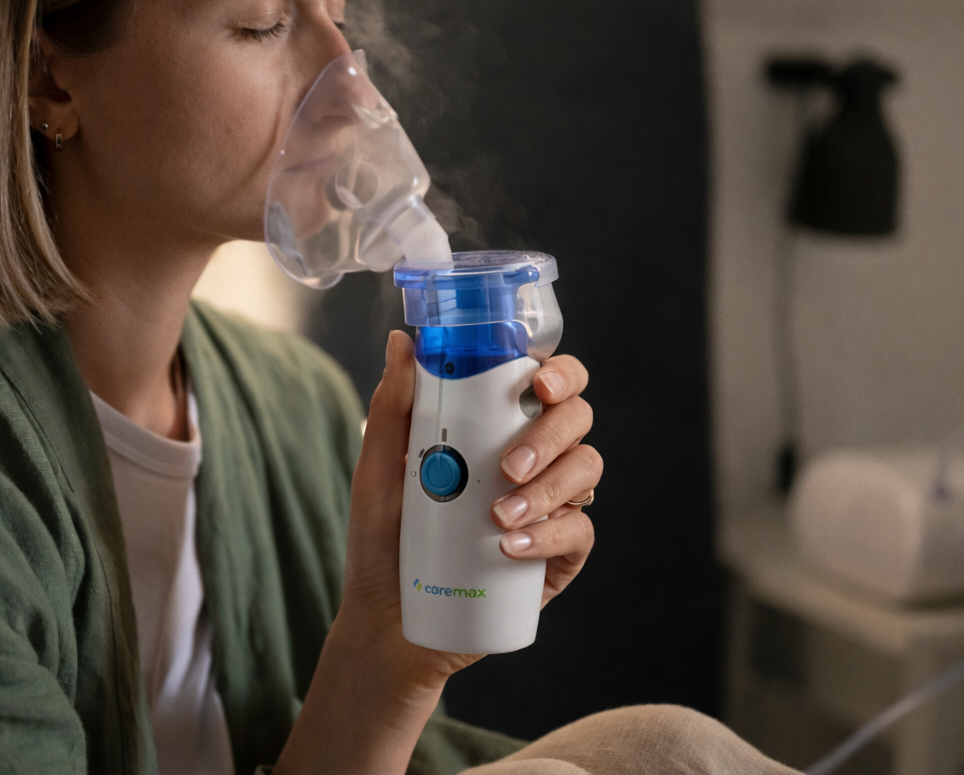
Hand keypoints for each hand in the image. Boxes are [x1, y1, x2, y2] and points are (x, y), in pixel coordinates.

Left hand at [274, 332, 596, 774]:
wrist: (389, 621)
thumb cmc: (383, 539)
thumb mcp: (378, 471)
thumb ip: (392, 407)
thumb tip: (401, 341)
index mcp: (499, 426)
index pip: (549, 381)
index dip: (560, 372)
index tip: (538, 383)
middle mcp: (534, 458)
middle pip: (577, 419)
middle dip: (549, 434)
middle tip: (508, 466)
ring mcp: (551, 506)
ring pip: (585, 471)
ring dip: (547, 488)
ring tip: (498, 517)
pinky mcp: (558, 556)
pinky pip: (579, 532)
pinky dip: (549, 535)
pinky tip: (511, 548)